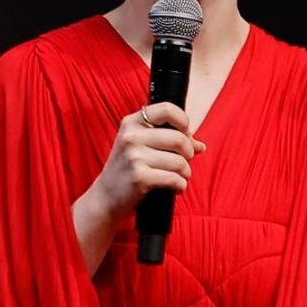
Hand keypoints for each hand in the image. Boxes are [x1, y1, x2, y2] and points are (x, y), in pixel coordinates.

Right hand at [90, 103, 206, 225]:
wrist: (105, 198)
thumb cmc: (127, 171)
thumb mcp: (139, 147)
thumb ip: (168, 140)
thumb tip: (201, 145)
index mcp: (132, 122)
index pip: (167, 109)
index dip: (184, 122)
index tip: (185, 136)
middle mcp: (131, 136)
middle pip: (179, 138)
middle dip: (189, 153)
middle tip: (184, 162)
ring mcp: (134, 156)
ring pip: (179, 161)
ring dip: (186, 172)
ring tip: (179, 177)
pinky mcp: (139, 177)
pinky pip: (174, 179)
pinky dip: (180, 185)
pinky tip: (176, 187)